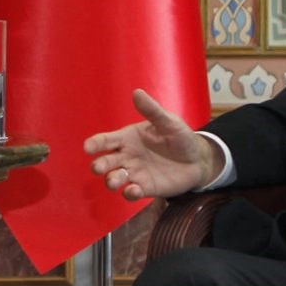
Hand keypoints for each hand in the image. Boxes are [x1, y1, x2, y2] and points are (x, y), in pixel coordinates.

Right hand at [84, 89, 219, 201]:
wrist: (198, 160)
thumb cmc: (180, 137)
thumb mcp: (168, 122)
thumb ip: (152, 110)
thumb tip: (137, 92)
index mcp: (128, 138)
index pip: (106, 140)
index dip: (95, 143)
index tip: (88, 147)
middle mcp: (126, 156)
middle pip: (106, 162)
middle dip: (100, 165)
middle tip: (98, 167)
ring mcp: (135, 173)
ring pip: (115, 178)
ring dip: (111, 180)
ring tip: (114, 181)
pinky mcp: (145, 188)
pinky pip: (131, 192)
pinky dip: (129, 193)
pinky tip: (133, 190)